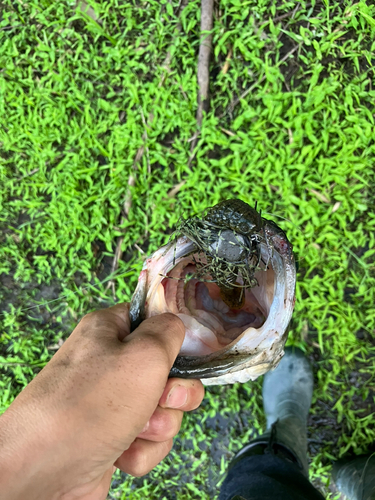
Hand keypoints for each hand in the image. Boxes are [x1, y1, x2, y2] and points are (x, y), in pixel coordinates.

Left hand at [0, 304, 203, 499]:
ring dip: (158, 425)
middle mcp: (109, 363)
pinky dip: (142, 449)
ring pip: (162, 409)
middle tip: (162, 400)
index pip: (154, 322)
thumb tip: (176, 327)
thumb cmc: (91, 405)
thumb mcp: (143, 355)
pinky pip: (147, 438)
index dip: (175, 341)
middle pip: (167, 371)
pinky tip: (121, 454)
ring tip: (136, 432)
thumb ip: (169, 332)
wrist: (43, 470)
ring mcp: (110, 402)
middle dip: (173, 394)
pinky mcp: (112, 436)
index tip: (186, 359)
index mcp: (110, 330)